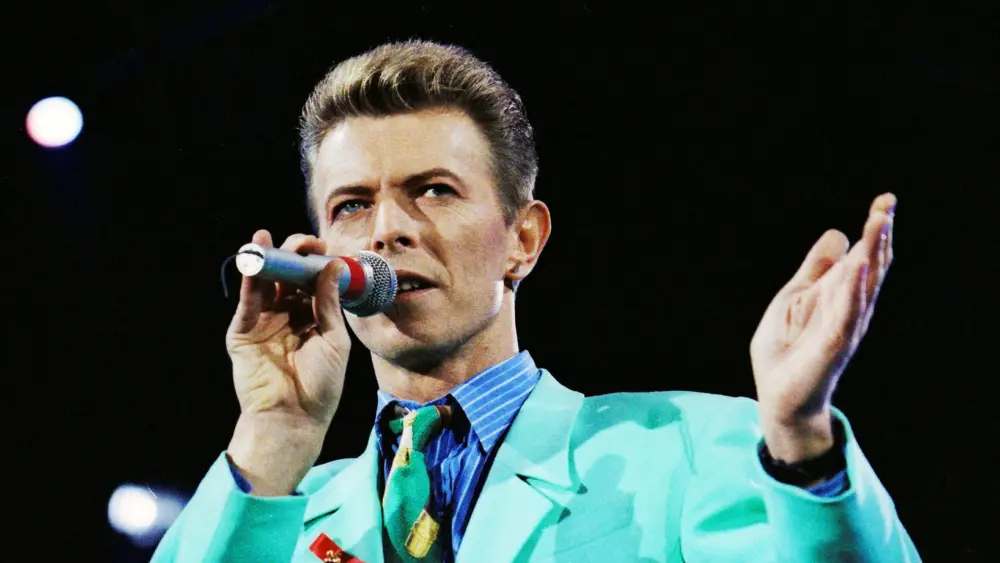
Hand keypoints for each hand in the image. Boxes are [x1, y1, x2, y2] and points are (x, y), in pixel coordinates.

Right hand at [225, 229, 351, 494]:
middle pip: (288, 277)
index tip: (325, 248)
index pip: (311, 281)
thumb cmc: (320, 384)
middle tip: (305, 244)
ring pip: (265, 284)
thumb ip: (329, 303)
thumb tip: (334, 266)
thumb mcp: (333, 339)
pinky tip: (254, 260)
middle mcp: (287, 315)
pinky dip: (250, 280)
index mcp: (312, 316)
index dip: (316, 262)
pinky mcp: (243, 332)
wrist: (294, 417)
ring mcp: (264, 322)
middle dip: (294, 255)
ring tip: (268, 238)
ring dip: (267, 259)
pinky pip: (248, 302)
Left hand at [750, 193, 895, 461]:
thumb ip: (815, 269)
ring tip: (879, 222)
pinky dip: (854, 289)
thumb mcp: (794, 297)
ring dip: (873, 253)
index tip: (886, 201)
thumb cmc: (786, 349)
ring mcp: (844, 325)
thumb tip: (839, 232)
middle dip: (879, 235)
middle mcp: (849, 308)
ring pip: (864, 284)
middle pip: (871, 266)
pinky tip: (860, 265)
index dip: (875, 230)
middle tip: (887, 205)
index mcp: (839, 295)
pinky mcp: (833, 343)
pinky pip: (847, 312)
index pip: (864, 257)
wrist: (778, 395)